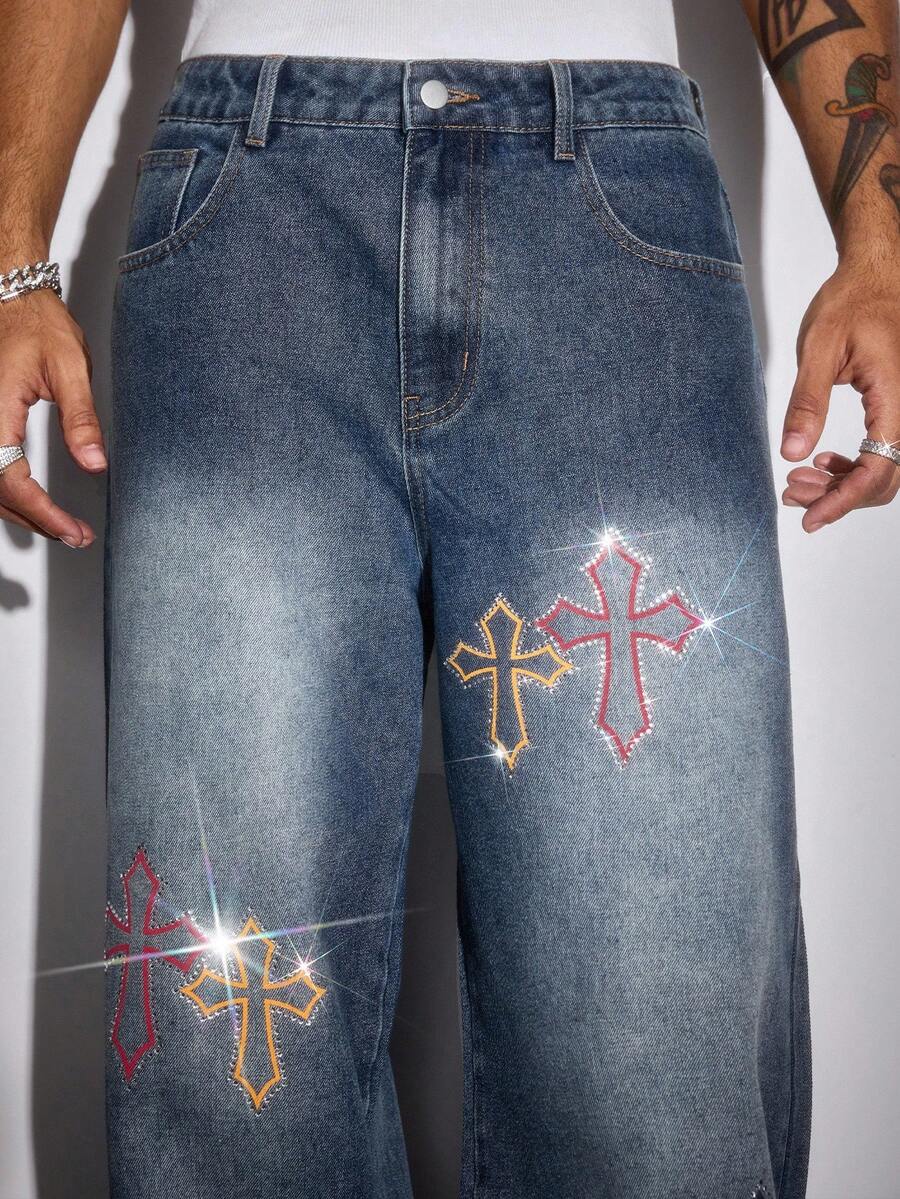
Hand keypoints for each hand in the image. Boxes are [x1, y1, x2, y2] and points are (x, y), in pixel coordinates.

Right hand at [0, 287, 105, 545]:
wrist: (12, 299)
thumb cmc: (37, 325)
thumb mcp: (70, 369)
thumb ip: (81, 420)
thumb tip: (94, 464)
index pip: (12, 481)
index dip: (43, 513)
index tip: (73, 530)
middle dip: (36, 520)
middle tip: (75, 535)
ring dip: (21, 512)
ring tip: (61, 527)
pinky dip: (9, 493)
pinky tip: (33, 504)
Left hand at [780, 254, 899, 531]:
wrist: (876, 278)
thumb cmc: (851, 303)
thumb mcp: (818, 349)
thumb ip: (806, 404)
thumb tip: (792, 453)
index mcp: (895, 397)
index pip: (876, 468)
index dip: (842, 500)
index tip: (810, 517)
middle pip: (883, 479)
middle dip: (837, 496)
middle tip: (792, 495)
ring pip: (883, 470)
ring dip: (841, 485)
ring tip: (798, 482)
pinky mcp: (896, 410)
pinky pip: (883, 452)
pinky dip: (851, 466)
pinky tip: (822, 461)